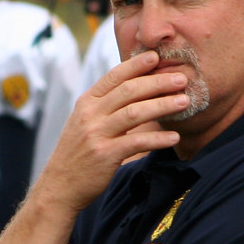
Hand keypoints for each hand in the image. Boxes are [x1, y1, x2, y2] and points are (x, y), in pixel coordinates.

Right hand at [36, 51, 188, 214]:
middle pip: (129, 91)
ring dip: (163, 105)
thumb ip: (105, 105)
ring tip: (184, 101)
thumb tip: (134, 88)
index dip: (136, 65)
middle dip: (158, 82)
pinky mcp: (105, 155)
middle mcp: (90, 115)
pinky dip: (157, 139)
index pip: (114, 76)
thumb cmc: (78, 153)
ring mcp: (97, 134)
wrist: (59, 186)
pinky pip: (137, 142)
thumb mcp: (84, 122)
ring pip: (135, 113)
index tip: (157, 57)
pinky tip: (174, 137)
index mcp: (86, 102)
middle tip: (181, 78)